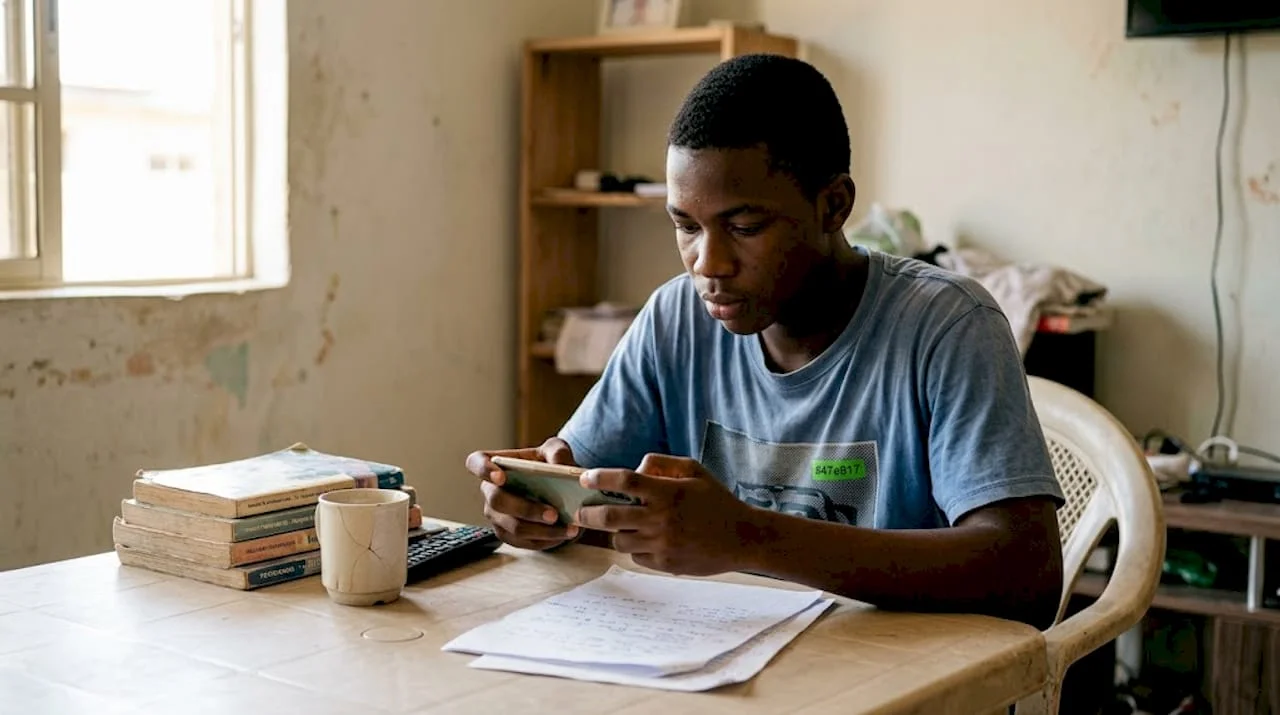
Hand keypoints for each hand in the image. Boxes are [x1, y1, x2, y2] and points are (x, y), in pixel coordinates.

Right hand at [464, 438, 580, 550]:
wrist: (560, 490)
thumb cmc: (549, 465)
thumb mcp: (556, 451)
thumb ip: (557, 451)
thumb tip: (559, 464)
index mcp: (495, 465)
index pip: (476, 462)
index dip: (483, 470)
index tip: (501, 477)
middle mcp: (490, 491)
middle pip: (497, 501)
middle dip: (526, 509)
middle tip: (553, 514)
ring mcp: (497, 516)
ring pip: (513, 527)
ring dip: (542, 530)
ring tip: (567, 528)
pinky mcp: (509, 535)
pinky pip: (524, 542)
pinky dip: (546, 540)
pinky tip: (564, 534)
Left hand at [574, 453, 756, 575]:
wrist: (743, 539)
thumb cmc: (717, 501)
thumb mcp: (695, 471)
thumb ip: (662, 465)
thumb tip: (636, 467)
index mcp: (667, 493)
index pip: (624, 482)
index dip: (600, 478)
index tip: (586, 478)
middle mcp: (661, 519)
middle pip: (609, 517)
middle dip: (588, 513)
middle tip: (580, 511)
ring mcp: (662, 545)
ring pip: (619, 541)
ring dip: (614, 532)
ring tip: (617, 526)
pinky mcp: (665, 565)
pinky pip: (636, 557)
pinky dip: (635, 548)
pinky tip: (645, 541)